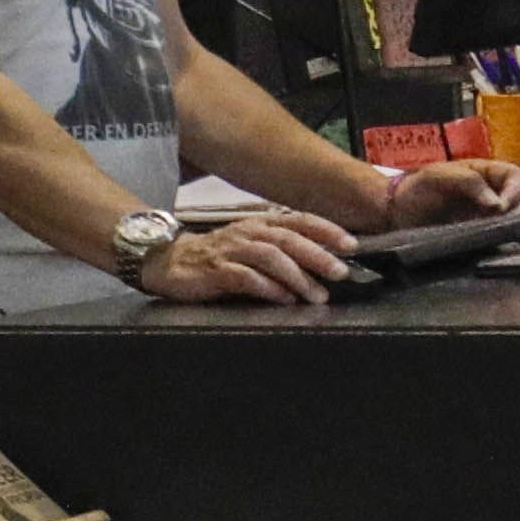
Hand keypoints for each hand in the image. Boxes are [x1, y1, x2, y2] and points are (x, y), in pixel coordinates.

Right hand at [140, 207, 357, 305]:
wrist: (168, 261)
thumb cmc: (217, 257)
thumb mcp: (252, 248)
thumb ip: (282, 253)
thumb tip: (322, 269)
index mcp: (260, 224)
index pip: (299, 221)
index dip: (326, 230)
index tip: (352, 244)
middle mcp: (248, 232)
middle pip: (289, 239)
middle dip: (318, 255)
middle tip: (341, 272)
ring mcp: (231, 250)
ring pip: (270, 257)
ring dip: (298, 276)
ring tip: (318, 295)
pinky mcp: (216, 271)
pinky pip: (246, 277)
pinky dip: (268, 288)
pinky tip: (284, 299)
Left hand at [373, 157, 519, 228]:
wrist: (394, 213)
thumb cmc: (415, 189)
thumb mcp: (438, 176)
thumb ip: (469, 183)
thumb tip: (497, 204)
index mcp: (484, 172)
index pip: (515, 176)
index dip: (515, 190)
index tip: (501, 206)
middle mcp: (490, 193)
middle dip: (514, 211)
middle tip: (497, 222)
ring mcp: (486, 216)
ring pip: (513, 220)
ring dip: (507, 227)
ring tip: (490, 233)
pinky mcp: (480, 235)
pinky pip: (499, 237)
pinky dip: (499, 241)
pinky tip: (490, 245)